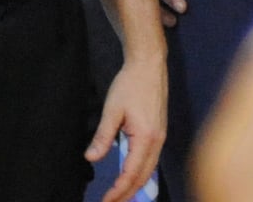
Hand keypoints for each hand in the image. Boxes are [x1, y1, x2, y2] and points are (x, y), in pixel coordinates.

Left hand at [84, 53, 166, 201]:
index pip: (131, 173)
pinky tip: (131, 176)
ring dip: (135, 185)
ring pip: (149, 169)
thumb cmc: (130, 84)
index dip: (118, 190)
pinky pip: (151, 159)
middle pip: (143, 176)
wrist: (149, 64)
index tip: (105, 201)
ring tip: (120, 196)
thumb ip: (103, 136)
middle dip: (128, 194)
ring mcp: (160, 136)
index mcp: (146, 137)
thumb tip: (91, 158)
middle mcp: (157, 141)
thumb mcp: (112, 109)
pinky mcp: (159, 131)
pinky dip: (141, 173)